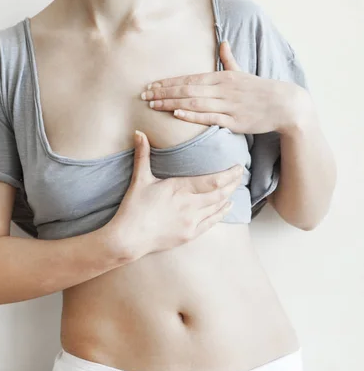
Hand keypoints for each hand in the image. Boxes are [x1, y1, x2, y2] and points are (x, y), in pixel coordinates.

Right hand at [106, 130, 242, 260]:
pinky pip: (211, 222)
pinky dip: (222, 213)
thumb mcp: (139, 180)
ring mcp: (191, 221)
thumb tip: (138, 132)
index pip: (212, 180)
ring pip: (218, 207)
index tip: (238, 167)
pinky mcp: (189, 234)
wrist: (128, 238)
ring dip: (228, 196)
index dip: (229, 174)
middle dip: (233, 183)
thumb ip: (142, 155)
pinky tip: (227, 207)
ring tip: (235, 187)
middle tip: (241, 175)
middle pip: (220, 193)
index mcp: (179, 188)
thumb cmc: (133, 208)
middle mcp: (189, 205)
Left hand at [139, 41, 310, 134]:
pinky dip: (192, 115)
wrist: (285, 105)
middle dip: (163, 92)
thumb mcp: (243, 71)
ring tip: (153, 105)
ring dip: (171, 104)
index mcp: (222, 77)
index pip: (189, 78)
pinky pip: (209, 118)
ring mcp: (227, 105)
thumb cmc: (260, 89)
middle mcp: (222, 90)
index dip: (168, 82)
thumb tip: (223, 42)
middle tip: (144, 95)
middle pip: (187, 90)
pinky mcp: (233, 121)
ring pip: (194, 102)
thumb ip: (228, 59)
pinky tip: (177, 114)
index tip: (151, 85)